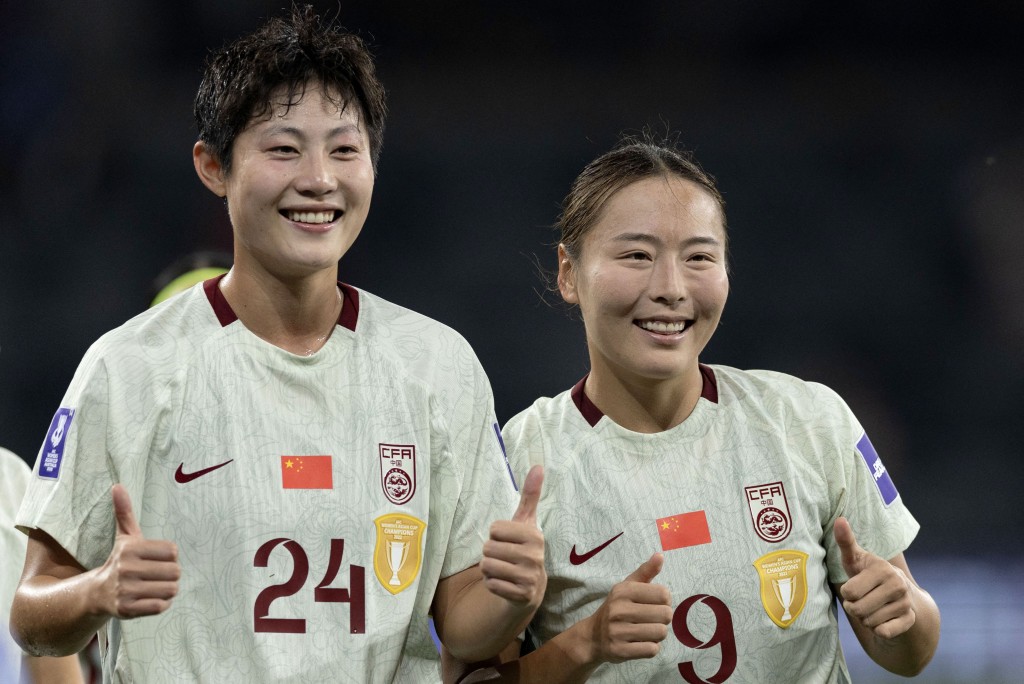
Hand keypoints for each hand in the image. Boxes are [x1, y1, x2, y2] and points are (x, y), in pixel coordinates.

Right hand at [95, 484, 179, 618]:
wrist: (97, 593)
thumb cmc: (120, 561)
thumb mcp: (125, 537)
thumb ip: (125, 512)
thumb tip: (117, 486)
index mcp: (131, 548)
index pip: (173, 551)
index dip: (170, 556)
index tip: (156, 559)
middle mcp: (127, 569)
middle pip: (175, 572)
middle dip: (171, 575)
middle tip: (157, 575)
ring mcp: (126, 590)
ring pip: (171, 590)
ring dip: (168, 590)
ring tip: (154, 587)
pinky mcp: (127, 609)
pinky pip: (160, 607)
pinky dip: (162, 604)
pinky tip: (151, 599)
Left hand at [479, 465, 545, 606]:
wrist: (532, 587)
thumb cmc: (523, 547)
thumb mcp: (526, 521)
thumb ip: (530, 495)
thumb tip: (538, 466)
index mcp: (534, 535)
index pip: (494, 529)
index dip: (496, 535)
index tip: (508, 540)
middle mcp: (535, 556)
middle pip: (487, 548)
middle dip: (490, 553)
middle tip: (504, 557)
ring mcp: (529, 577)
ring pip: (486, 566)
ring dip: (489, 569)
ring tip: (503, 569)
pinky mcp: (522, 596)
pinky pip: (490, 585)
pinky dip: (492, 585)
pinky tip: (505, 583)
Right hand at [585, 553, 671, 662]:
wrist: (593, 637)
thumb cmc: (616, 608)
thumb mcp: (627, 587)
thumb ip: (645, 572)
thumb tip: (660, 555)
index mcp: (623, 591)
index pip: (664, 594)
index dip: (665, 601)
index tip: (654, 604)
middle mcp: (619, 609)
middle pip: (666, 615)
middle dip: (663, 619)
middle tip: (651, 619)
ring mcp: (618, 631)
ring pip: (661, 633)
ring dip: (658, 634)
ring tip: (646, 631)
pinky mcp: (620, 651)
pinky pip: (652, 650)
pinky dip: (651, 648)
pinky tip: (640, 643)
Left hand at [835, 516, 915, 639]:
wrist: (898, 594)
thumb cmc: (867, 574)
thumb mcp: (855, 559)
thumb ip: (845, 541)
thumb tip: (839, 519)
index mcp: (882, 568)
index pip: (849, 592)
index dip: (847, 593)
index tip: (855, 587)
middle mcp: (897, 584)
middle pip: (857, 609)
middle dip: (854, 608)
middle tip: (861, 600)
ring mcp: (906, 603)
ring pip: (869, 622)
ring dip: (866, 618)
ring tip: (872, 607)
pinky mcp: (910, 620)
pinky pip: (884, 632)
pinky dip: (879, 630)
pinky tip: (883, 619)